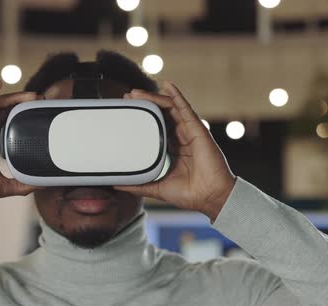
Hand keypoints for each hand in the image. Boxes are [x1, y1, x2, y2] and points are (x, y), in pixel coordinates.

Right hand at [0, 78, 40, 208]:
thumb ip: (21, 184)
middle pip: (6, 112)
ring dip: (12, 98)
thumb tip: (41, 184)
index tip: (42, 113)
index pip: (11, 125)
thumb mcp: (2, 186)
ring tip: (30, 94)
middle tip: (41, 99)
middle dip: (23, 104)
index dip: (26, 117)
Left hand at [114, 81, 235, 219]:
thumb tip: (117, 184)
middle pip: (161, 115)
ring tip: (136, 92)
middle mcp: (181, 138)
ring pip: (170, 108)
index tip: (127, 111)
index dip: (142, 118)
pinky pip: (185, 108)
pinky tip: (167, 85)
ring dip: (153, 98)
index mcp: (173, 150)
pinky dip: (176, 95)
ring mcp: (190, 132)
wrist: (210, 197)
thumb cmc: (190, 194)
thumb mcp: (156, 187)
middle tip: (127, 97)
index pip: (155, 128)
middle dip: (144, 104)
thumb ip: (138, 184)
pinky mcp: (198, 129)